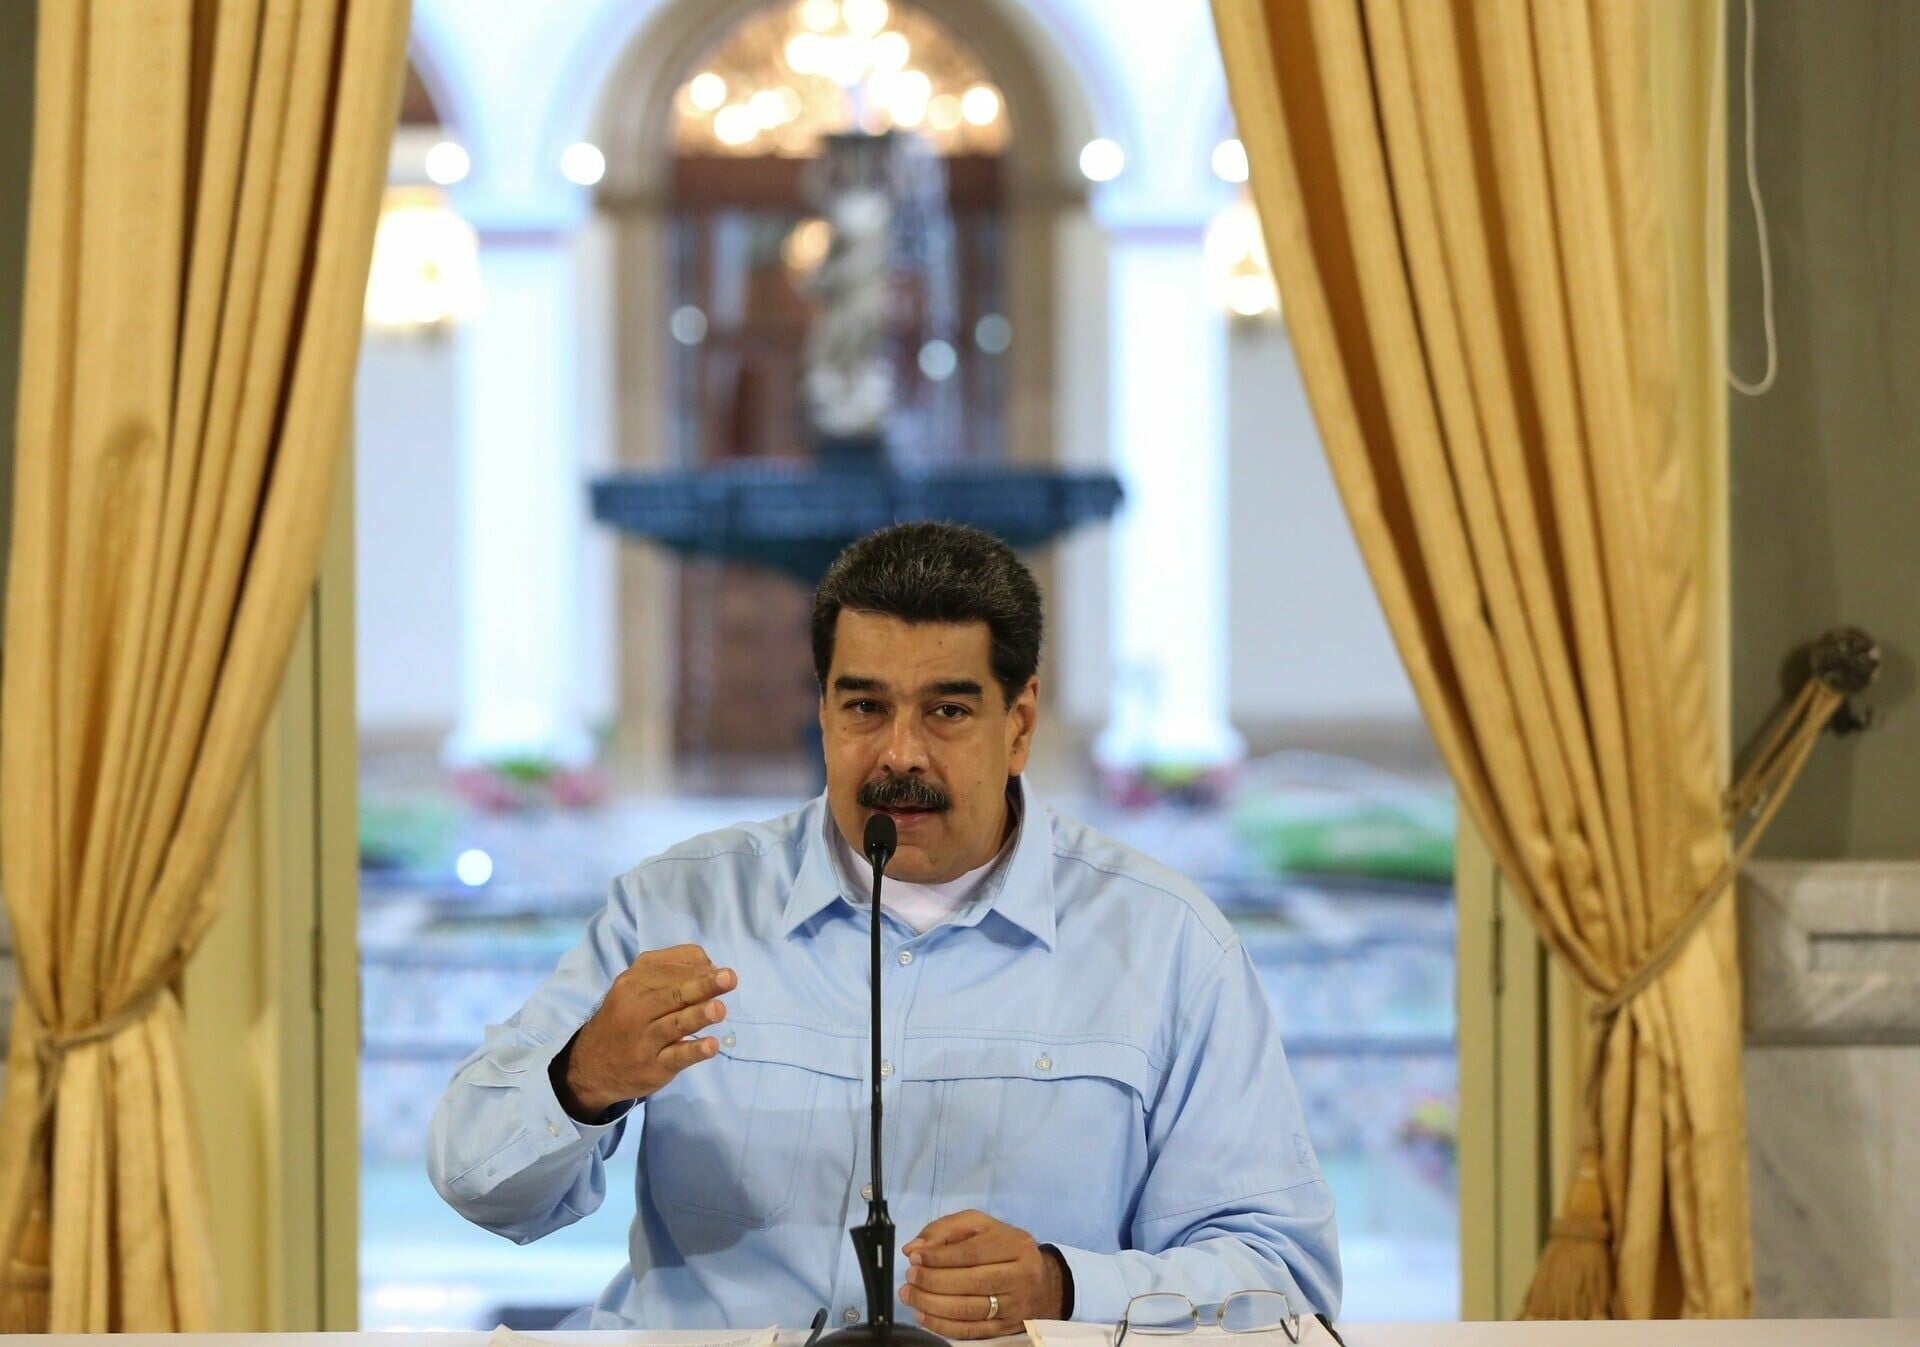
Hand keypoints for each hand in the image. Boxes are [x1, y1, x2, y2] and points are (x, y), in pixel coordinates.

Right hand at [562, 944, 735, 1117]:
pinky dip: (693, 1050)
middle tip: (729, 978)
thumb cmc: (626, 1016)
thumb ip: (670, 972)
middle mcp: (637, 1006)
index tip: (721, 971)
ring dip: (698, 1015)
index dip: (701, 968)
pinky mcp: (653, 1065)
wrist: (592, 1062)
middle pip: (674, 993)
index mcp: (635, 980)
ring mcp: (645, 1038)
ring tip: (719, 1009)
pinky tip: (710, 1046)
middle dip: (703, 985)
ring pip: (675, 1024)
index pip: (671, 968)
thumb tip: (712, 967)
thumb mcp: (636, 987)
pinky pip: (676, 1057)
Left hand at [900, 1209, 1066, 1337]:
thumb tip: (914, 1247)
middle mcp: (1021, 1276)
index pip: (972, 1252)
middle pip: (971, 1282)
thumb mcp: (980, 1227)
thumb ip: (945, 1230)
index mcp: (1015, 1245)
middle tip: (909, 1278)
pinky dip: (943, 1325)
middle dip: (933, 1281)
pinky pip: (971, 1331)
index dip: (939, 1257)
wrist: (1041, 1281)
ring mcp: (1016, 1305)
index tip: (914, 1258)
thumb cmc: (1003, 1248)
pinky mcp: (1007, 1328)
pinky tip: (924, 1315)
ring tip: (910, 1295)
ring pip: (969, 1309)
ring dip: (933, 1304)